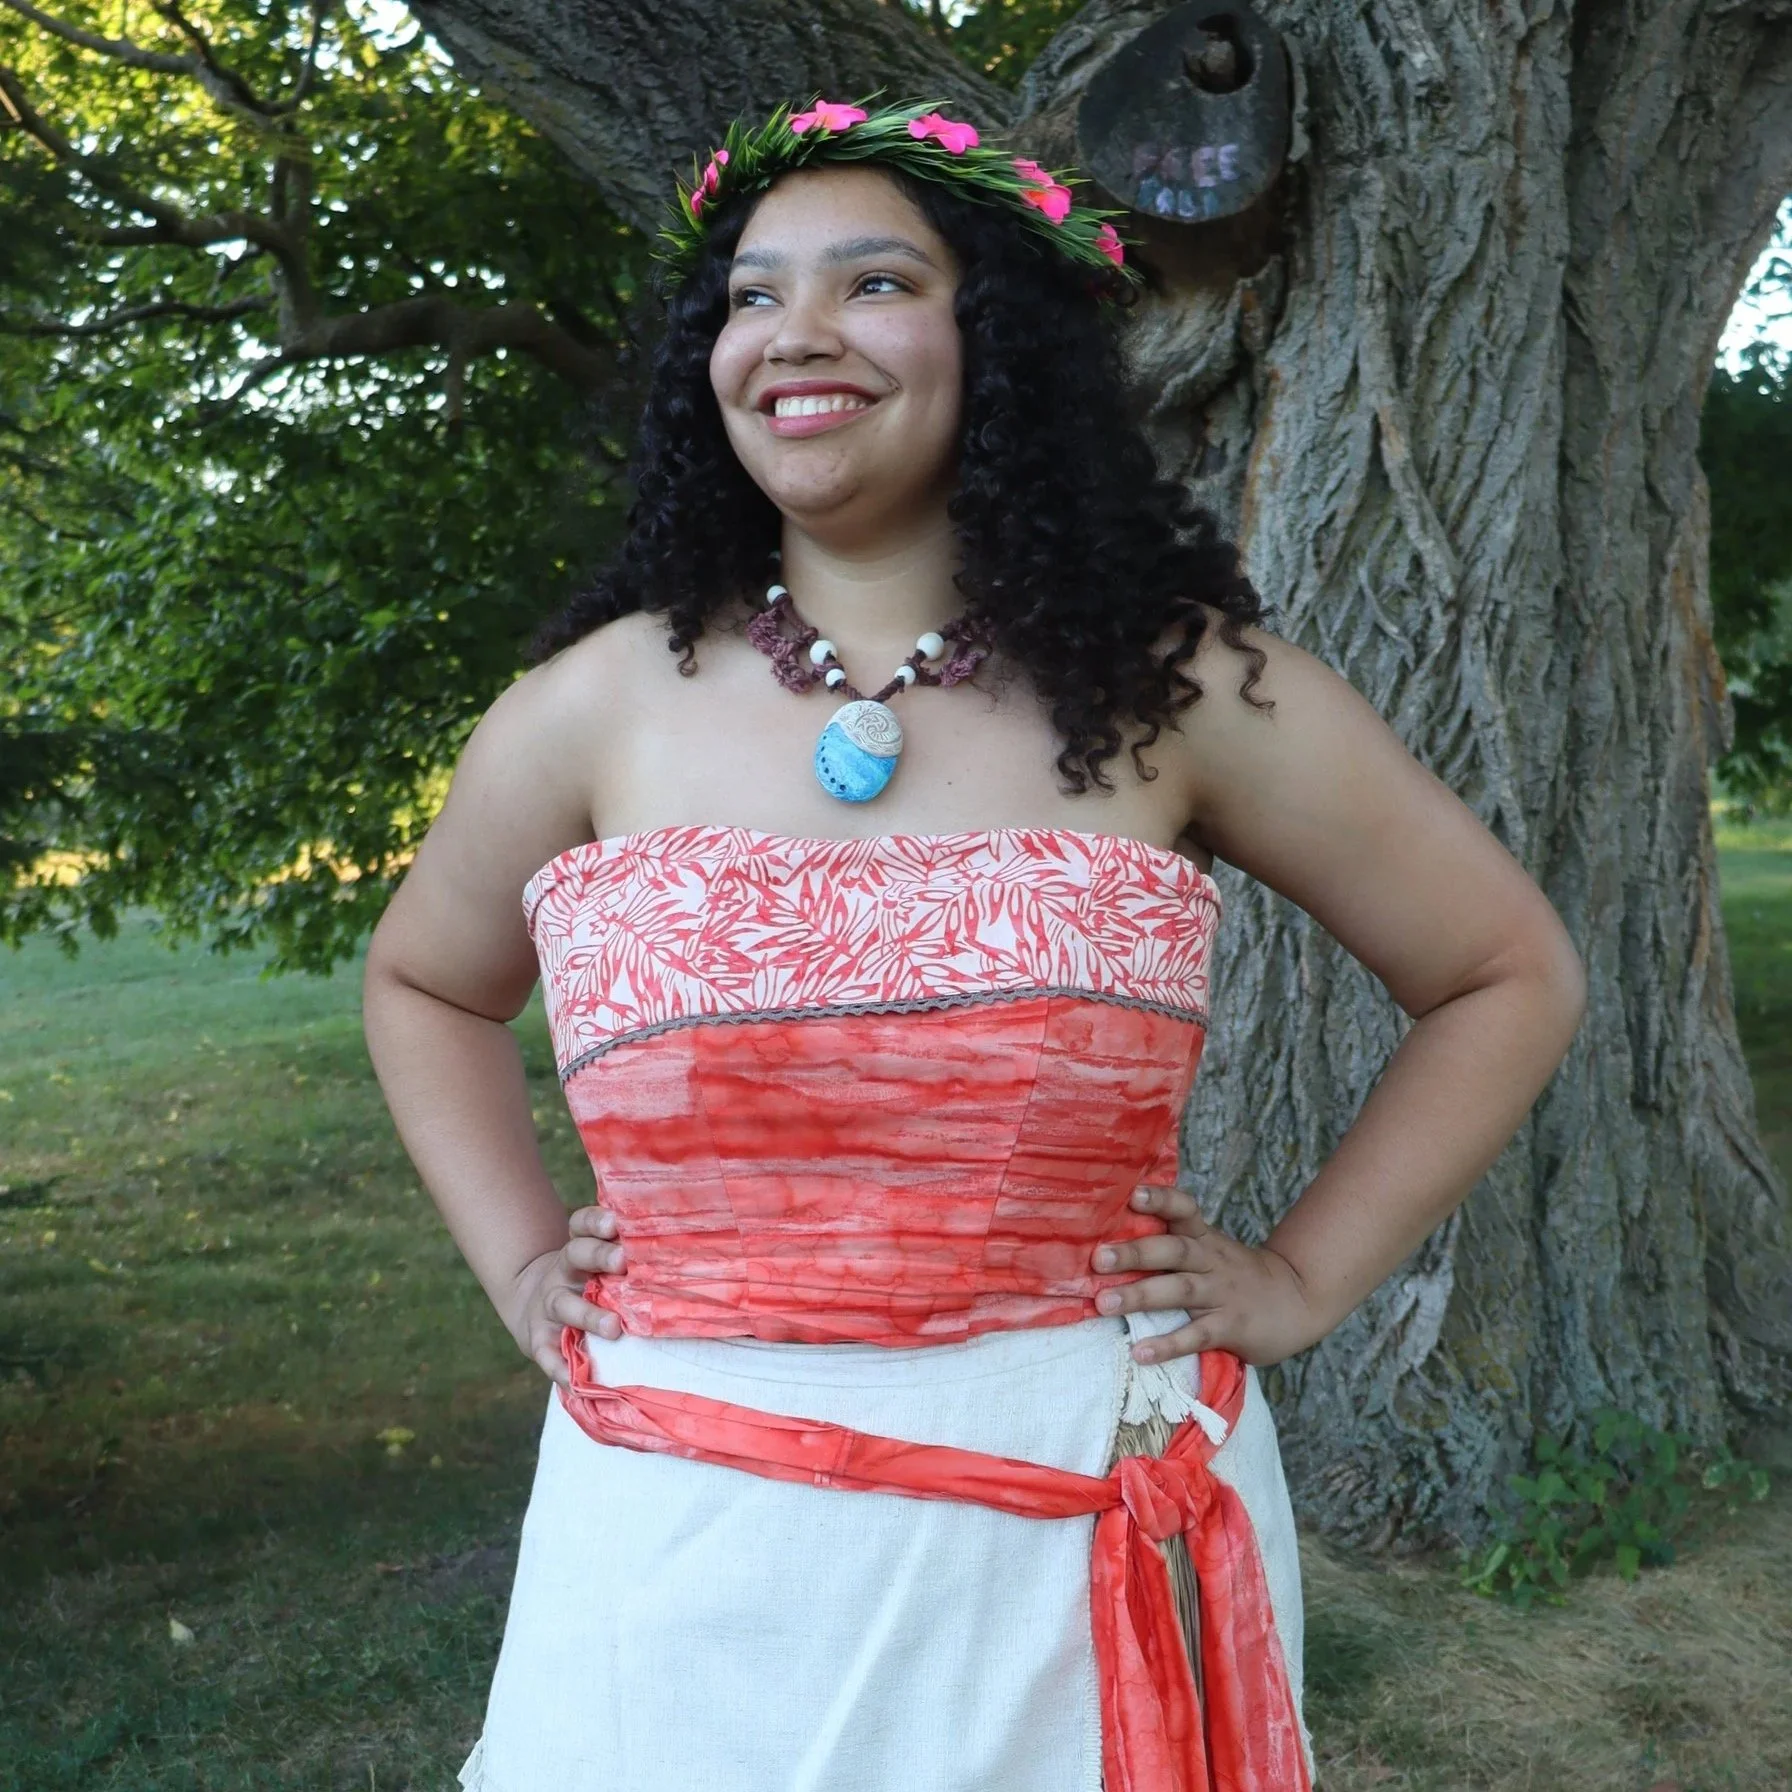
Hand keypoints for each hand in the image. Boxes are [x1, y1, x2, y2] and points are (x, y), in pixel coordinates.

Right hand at [504, 1203, 627, 1384]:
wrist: (532, 1306)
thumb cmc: (585, 1284)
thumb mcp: (597, 1264)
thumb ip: (626, 1259)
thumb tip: (682, 1254)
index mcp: (579, 1251)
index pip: (582, 1225)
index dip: (596, 1221)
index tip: (615, 1222)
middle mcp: (562, 1273)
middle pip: (576, 1255)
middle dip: (599, 1256)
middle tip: (623, 1261)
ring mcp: (548, 1306)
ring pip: (563, 1304)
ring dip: (588, 1315)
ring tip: (614, 1327)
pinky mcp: (539, 1340)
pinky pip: (547, 1355)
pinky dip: (561, 1369)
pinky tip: (577, 1381)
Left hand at [1091, 1184, 1317, 1367]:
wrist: (1298, 1299)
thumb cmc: (1239, 1275)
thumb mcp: (1213, 1251)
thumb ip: (1175, 1246)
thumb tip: (1115, 1244)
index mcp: (1205, 1239)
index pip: (1185, 1210)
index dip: (1162, 1200)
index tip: (1135, 1195)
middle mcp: (1212, 1261)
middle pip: (1174, 1250)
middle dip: (1135, 1253)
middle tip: (1099, 1259)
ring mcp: (1222, 1294)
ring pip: (1180, 1290)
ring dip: (1140, 1296)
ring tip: (1104, 1304)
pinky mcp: (1231, 1327)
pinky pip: (1197, 1335)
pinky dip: (1168, 1344)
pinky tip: (1140, 1352)